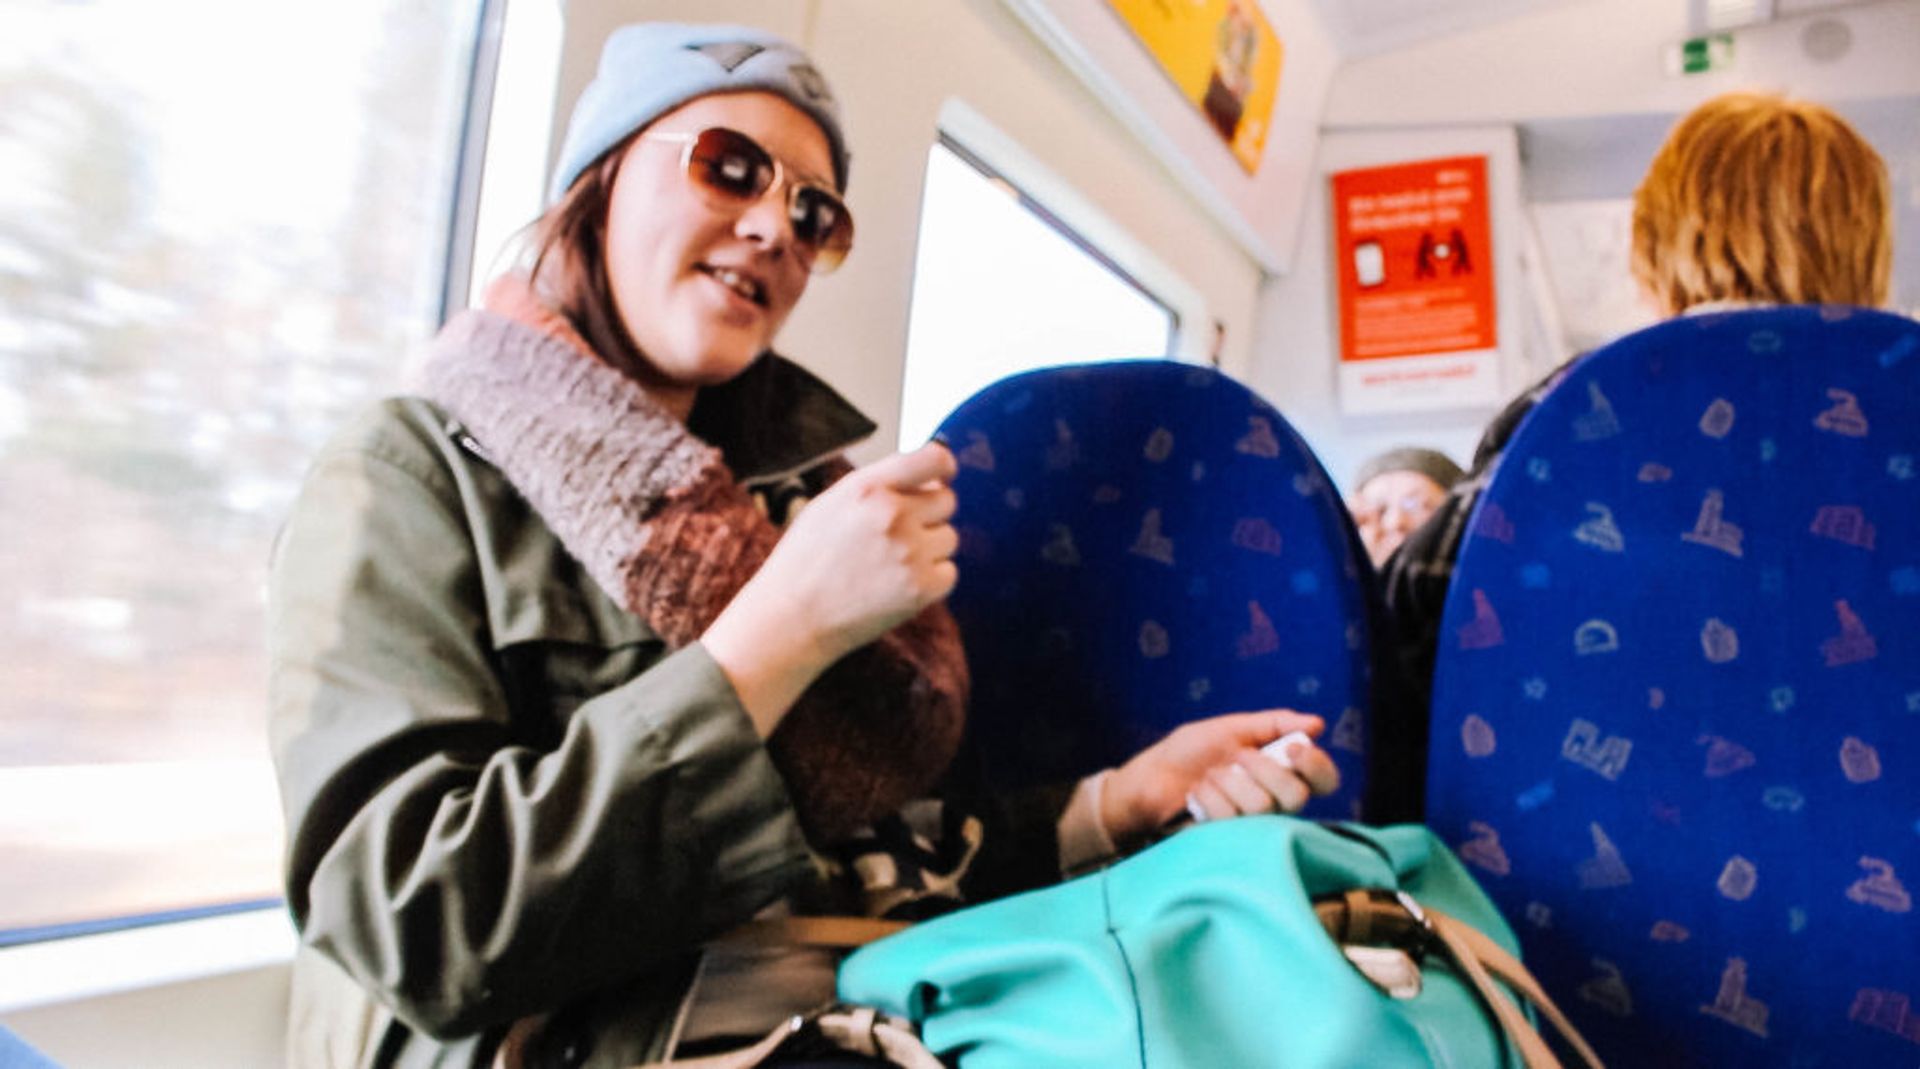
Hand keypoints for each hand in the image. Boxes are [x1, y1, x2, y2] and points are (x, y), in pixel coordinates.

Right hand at [754, 442, 958, 660]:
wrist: (792, 618)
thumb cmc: (807, 559)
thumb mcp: (831, 503)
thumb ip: (878, 484)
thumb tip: (928, 477)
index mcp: (868, 488)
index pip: (933, 459)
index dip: (944, 467)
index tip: (943, 477)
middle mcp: (892, 515)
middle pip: (947, 500)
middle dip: (930, 513)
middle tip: (900, 533)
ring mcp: (910, 553)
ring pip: (949, 538)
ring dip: (929, 548)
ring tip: (890, 563)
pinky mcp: (921, 589)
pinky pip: (949, 572)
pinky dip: (930, 579)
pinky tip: (898, 584)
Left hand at [1099, 711, 1339, 848]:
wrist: (1150, 776)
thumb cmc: (1190, 752)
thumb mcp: (1230, 728)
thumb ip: (1273, 724)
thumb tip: (1316, 724)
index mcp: (1281, 772)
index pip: (1323, 780)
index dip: (1317, 766)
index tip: (1293, 749)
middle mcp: (1274, 801)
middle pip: (1297, 796)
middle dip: (1264, 769)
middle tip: (1237, 757)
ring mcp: (1252, 824)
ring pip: (1262, 806)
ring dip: (1228, 780)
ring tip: (1209, 775)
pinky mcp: (1228, 839)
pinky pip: (1232, 818)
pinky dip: (1209, 797)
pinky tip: (1196, 794)